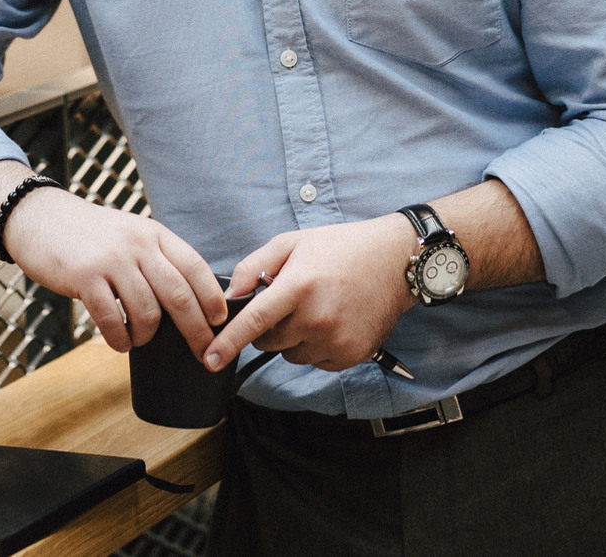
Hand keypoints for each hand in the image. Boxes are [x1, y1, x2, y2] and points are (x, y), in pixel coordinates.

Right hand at [0, 186, 227, 355]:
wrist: (38, 217)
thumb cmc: (87, 234)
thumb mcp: (129, 232)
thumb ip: (155, 257)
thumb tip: (186, 299)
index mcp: (152, 233)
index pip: (194, 266)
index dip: (212, 297)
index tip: (220, 321)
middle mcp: (136, 244)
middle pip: (179, 294)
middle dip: (196, 330)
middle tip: (203, 352)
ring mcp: (111, 260)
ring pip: (147, 312)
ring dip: (148, 335)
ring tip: (139, 339)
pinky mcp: (84, 277)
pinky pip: (112, 320)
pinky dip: (119, 339)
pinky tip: (118, 341)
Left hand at [205, 214, 418, 372]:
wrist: (395, 261)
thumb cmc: (340, 248)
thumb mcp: (292, 242)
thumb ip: (254, 266)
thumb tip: (229, 295)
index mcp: (299, 285)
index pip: (255, 321)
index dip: (228, 342)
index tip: (210, 359)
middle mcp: (318, 317)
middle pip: (269, 341)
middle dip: (269, 327)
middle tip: (290, 301)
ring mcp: (336, 339)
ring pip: (291, 354)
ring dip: (294, 338)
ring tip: (317, 307)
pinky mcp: (351, 355)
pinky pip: (316, 362)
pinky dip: (316, 346)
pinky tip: (333, 320)